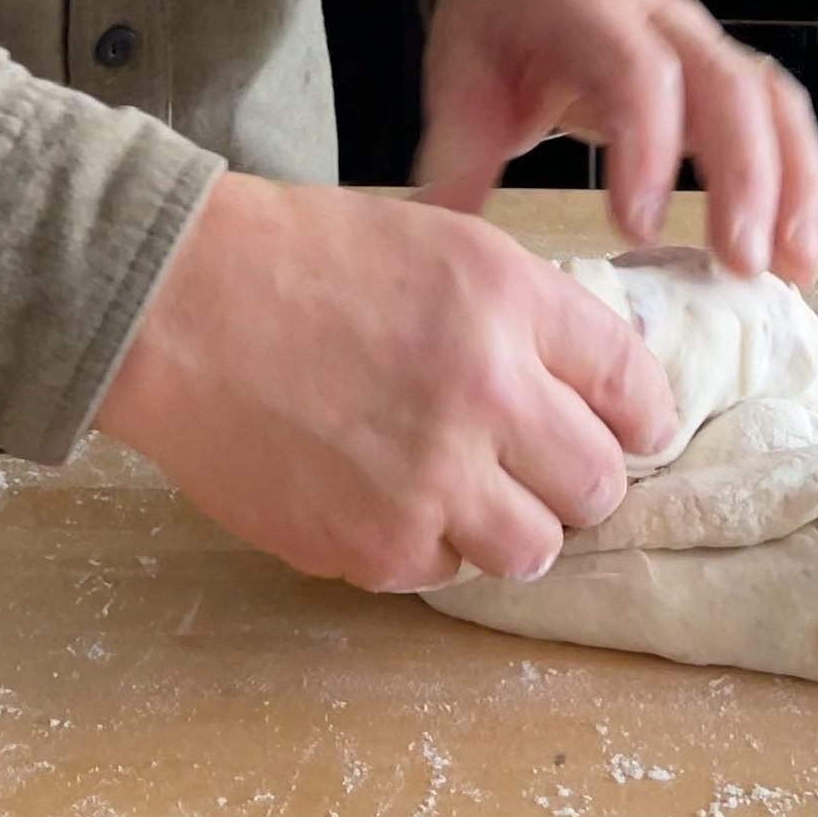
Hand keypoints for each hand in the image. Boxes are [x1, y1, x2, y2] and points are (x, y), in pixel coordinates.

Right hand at [95, 171, 676, 589]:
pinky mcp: (376, 545)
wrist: (178, 306)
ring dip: (513, 525)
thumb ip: (521, 313)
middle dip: (580, 479)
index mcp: (506, 299)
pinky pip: (446, 573)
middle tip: (544, 468)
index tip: (630, 429)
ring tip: (464, 490)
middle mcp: (486, 392)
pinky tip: (386, 492)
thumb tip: (592, 385)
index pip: (632, 382)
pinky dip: (429, 544)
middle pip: (600, 483)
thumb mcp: (437, 244)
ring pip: (536, 548)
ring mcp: (432, 479)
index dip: (639, 415)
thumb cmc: (299, 260)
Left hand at [414, 0, 817, 285]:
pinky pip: (783, 116)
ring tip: (789, 270)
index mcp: (584, 9)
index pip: (636, 69)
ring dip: (791, 186)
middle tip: (738, 263)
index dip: (648, 146)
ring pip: (769, 101)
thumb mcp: (460, 74)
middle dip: (744, 177)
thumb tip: (442, 236)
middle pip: (725, 85)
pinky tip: (798, 249)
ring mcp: (703, 41)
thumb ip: (455, 153)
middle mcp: (659, 19)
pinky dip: (802, 181)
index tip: (636, 226)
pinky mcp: (727, 70)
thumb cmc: (498, 21)